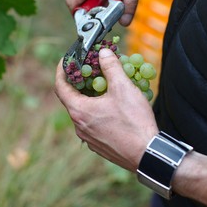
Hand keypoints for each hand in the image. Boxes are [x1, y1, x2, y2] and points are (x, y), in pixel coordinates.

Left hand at [54, 48, 158, 171]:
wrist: (147, 153)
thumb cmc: (133, 121)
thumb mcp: (123, 88)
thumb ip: (111, 67)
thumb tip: (103, 53)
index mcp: (79, 111)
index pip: (60, 86)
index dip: (61, 70)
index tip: (67, 60)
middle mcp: (79, 126)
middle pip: (72, 99)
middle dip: (80, 83)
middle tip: (91, 71)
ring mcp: (88, 138)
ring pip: (84, 112)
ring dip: (90, 98)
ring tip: (104, 88)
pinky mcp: (99, 145)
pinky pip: (93, 124)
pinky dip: (98, 112)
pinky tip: (113, 108)